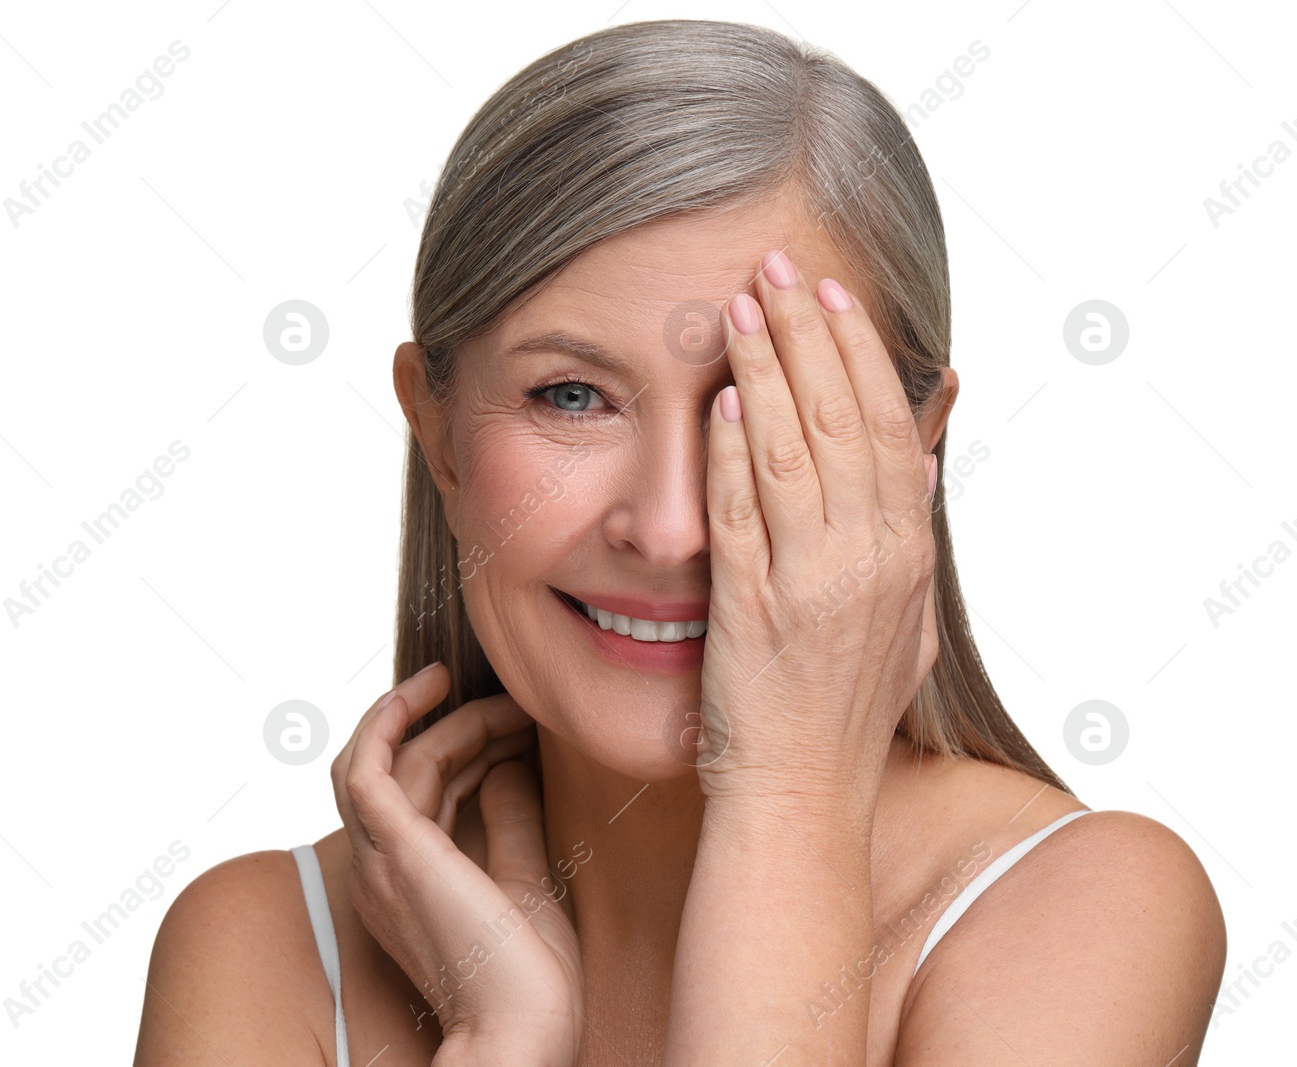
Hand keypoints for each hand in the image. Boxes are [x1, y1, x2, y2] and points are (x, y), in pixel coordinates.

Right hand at [331, 664, 583, 1064]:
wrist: (521, 1032)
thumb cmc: (529, 981)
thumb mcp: (526, 880)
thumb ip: (510, 822)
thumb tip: (508, 766)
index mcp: (408, 883)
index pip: (422, 793)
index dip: (466, 749)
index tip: (516, 724)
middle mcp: (381, 869)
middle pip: (408, 769)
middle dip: (463, 727)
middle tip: (517, 704)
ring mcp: (381, 860)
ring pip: (390, 760)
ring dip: (439, 717)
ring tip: (489, 692)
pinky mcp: (394, 850)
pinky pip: (366, 767)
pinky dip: (388, 720)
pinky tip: (425, 690)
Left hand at [695, 248, 938, 818]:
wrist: (803, 796)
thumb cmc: (843, 709)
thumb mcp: (904, 618)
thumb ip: (910, 529)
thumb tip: (925, 448)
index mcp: (907, 558)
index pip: (891, 429)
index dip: (862, 354)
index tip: (834, 294)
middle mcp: (871, 563)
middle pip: (846, 422)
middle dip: (810, 336)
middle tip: (781, 266)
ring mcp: (814, 586)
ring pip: (795, 453)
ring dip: (768, 371)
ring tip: (743, 304)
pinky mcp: (754, 611)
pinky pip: (745, 516)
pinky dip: (736, 454)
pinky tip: (724, 400)